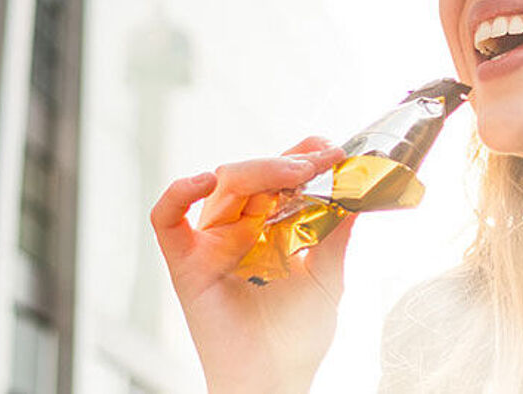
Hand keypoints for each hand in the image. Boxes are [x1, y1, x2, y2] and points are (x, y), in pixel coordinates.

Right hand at [151, 136, 351, 393]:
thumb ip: (337, 233)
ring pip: (222, 188)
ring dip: (259, 171)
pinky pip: (166, 219)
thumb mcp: (327, 276)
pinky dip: (179, 194)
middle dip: (287, 163)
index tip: (332, 152)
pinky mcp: (185, 263)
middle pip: (252, 176)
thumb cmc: (295, 337)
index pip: (277, 177)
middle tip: (321, 161)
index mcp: (267, 229)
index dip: (301, 159)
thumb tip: (356, 189)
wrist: (274, 380)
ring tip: (296, 173)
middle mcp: (236, 229)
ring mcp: (209, 243)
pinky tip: (206, 180)